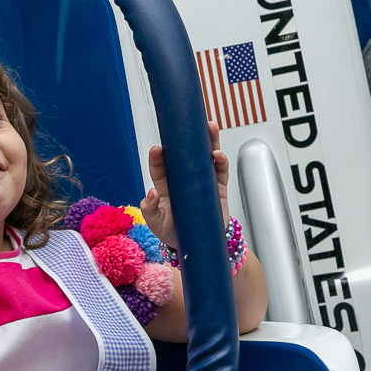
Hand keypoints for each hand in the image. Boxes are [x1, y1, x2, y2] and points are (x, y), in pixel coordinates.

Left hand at [141, 121, 229, 248]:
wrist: (197, 246)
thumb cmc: (172, 232)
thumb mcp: (156, 224)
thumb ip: (150, 210)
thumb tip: (150, 193)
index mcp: (166, 186)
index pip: (161, 167)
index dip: (159, 156)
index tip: (158, 149)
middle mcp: (184, 180)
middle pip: (186, 155)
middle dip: (188, 139)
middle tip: (190, 125)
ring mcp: (202, 182)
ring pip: (206, 157)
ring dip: (209, 142)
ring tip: (210, 127)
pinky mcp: (217, 188)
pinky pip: (220, 172)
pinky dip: (221, 162)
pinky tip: (218, 154)